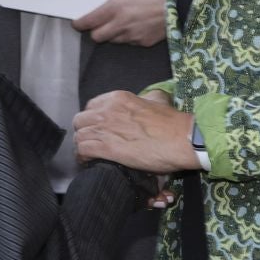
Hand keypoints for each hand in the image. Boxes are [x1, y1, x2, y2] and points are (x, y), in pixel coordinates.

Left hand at [73, 0, 168, 45]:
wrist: (186, 2)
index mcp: (115, 7)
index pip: (89, 22)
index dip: (79, 24)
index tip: (77, 22)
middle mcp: (121, 24)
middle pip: (97, 37)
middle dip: (95, 31)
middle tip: (98, 22)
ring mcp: (134, 36)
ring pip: (113, 41)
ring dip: (111, 34)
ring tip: (118, 22)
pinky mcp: (145, 42)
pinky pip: (130, 43)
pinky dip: (128, 37)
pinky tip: (135, 26)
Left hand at [74, 91, 201, 173]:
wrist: (180, 139)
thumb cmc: (172, 123)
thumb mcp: (157, 100)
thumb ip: (146, 97)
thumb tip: (146, 98)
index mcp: (117, 98)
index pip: (91, 106)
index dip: (92, 119)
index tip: (98, 128)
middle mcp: (107, 110)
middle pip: (80, 120)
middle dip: (84, 131)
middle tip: (93, 141)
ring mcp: (105, 129)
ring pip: (79, 136)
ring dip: (83, 146)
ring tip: (90, 155)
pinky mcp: (106, 148)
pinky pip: (83, 150)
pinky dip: (83, 157)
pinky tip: (89, 162)